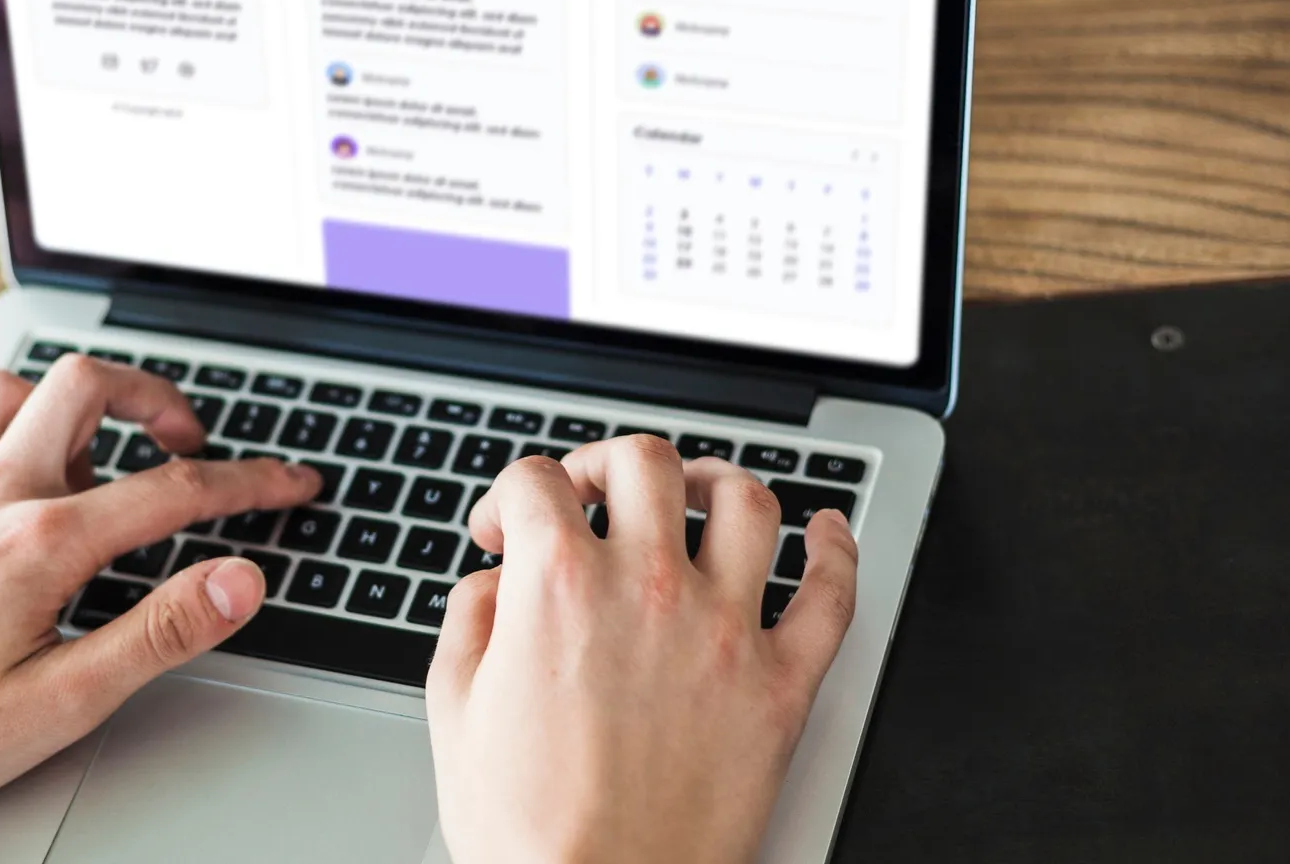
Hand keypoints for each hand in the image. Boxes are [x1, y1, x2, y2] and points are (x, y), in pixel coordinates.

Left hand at [0, 356, 319, 863]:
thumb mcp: (60, 703)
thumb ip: (159, 632)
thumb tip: (237, 582)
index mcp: (40, 543)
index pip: (174, 490)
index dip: (250, 482)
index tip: (289, 484)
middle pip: (86, 388)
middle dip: (154, 396)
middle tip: (184, 439)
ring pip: (5, 387)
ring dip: (62, 401)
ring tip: (93, 445)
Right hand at [427, 436, 857, 863]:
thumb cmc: (527, 831)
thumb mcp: (453, 711)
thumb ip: (469, 620)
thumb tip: (493, 584)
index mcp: (557, 588)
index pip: (535, 482)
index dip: (506, 498)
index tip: (504, 528)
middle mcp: (647, 589)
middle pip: (644, 463)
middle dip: (604, 464)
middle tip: (592, 495)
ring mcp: (724, 632)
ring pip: (747, 504)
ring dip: (717, 481)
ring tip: (698, 493)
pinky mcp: (780, 687)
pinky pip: (832, 596)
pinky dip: (836, 550)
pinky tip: (826, 532)